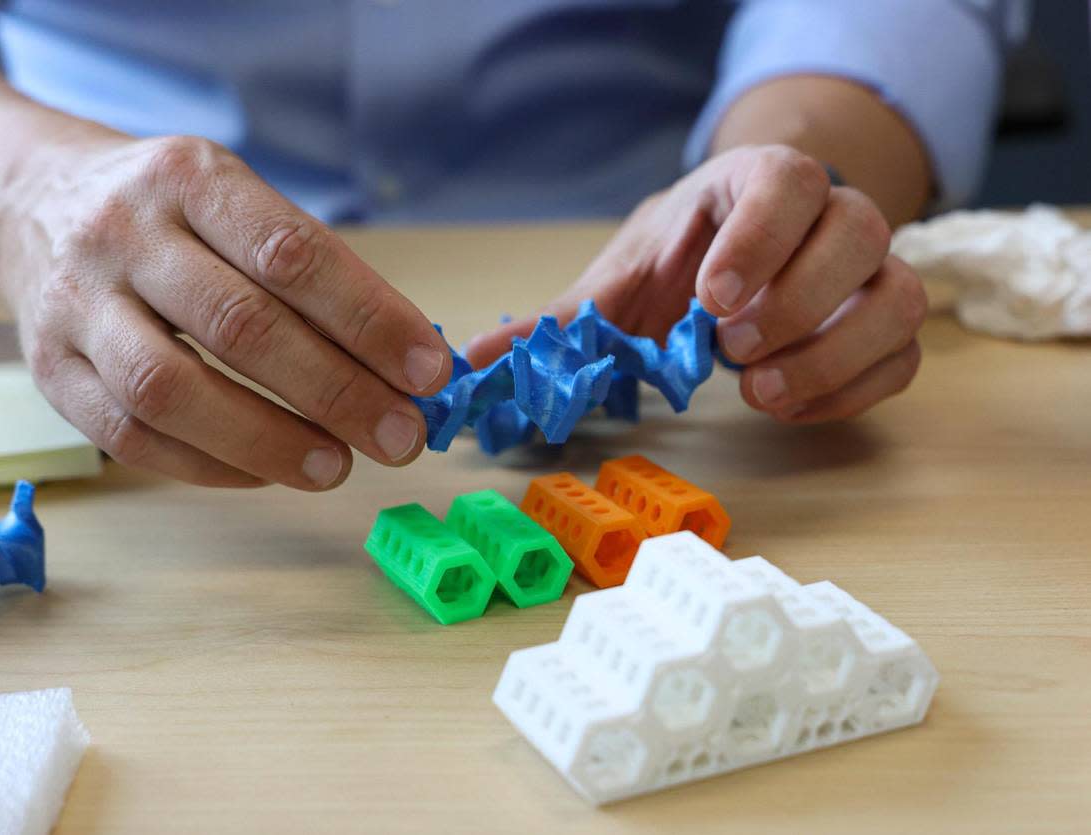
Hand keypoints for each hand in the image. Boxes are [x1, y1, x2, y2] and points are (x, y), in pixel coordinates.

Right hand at [0, 134, 450, 488]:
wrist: (36, 206)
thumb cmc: (175, 217)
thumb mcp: (238, 205)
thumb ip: (315, 274)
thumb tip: (406, 364)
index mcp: (192, 179)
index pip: (292, 253)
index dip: (370, 319)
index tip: (429, 373)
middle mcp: (126, 234)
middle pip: (241, 326)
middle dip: (337, 393)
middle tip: (401, 437)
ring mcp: (78, 304)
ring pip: (171, 390)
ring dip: (268, 441)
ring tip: (336, 467)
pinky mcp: (51, 370)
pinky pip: (129, 436)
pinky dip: (208, 465)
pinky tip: (266, 473)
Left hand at [466, 145, 926, 422]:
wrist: (734, 259)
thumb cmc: (677, 263)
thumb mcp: (619, 282)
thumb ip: (559, 322)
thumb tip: (470, 362)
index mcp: (760, 183)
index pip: (788, 182)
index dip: (759, 236)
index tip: (712, 296)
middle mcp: (831, 215)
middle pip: (861, 233)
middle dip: (795, 301)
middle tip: (731, 348)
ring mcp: (869, 271)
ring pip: (899, 298)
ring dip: (832, 352)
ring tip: (758, 388)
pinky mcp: (884, 327)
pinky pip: (900, 357)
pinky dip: (850, 390)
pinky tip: (788, 403)